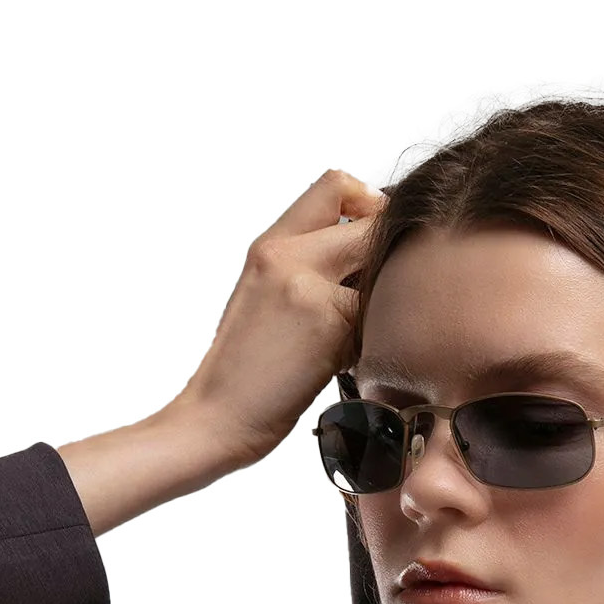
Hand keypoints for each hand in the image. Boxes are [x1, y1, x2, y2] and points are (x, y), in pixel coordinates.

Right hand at [169, 169, 388, 467]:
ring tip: (362, 334)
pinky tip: (353, 363)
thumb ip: (305, 268)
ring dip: (384, 297)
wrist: (215, 419)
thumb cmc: (244, 373)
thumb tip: (365, 255)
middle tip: (384, 294)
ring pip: (380, 264)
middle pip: (370, 216)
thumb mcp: (263, 300)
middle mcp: (284, 254)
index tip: (369, 247)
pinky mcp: (328, 321)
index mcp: (268, 245)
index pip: (336, 184)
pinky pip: (378, 312)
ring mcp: (306, 285)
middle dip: (387, 253)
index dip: (368, 207)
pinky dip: (376, 337)